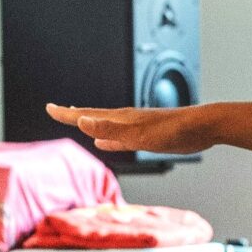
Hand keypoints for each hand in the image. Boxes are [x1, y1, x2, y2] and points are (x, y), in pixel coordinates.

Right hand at [47, 101, 204, 156]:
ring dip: (89, 125)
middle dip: (73, 115)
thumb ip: (111, 130)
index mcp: (121, 119)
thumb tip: (82, 122)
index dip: (67, 113)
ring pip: (105, 126)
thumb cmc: (174, 131)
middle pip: (93, 117)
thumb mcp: (139, 134)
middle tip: (56, 110)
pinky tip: (104, 143)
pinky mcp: (146, 136)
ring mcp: (136, 128)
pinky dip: (108, 139)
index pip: (87, 115)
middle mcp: (125, 120)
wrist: (202, 128)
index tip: (49, 108)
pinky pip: (119, 138)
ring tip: (78, 122)